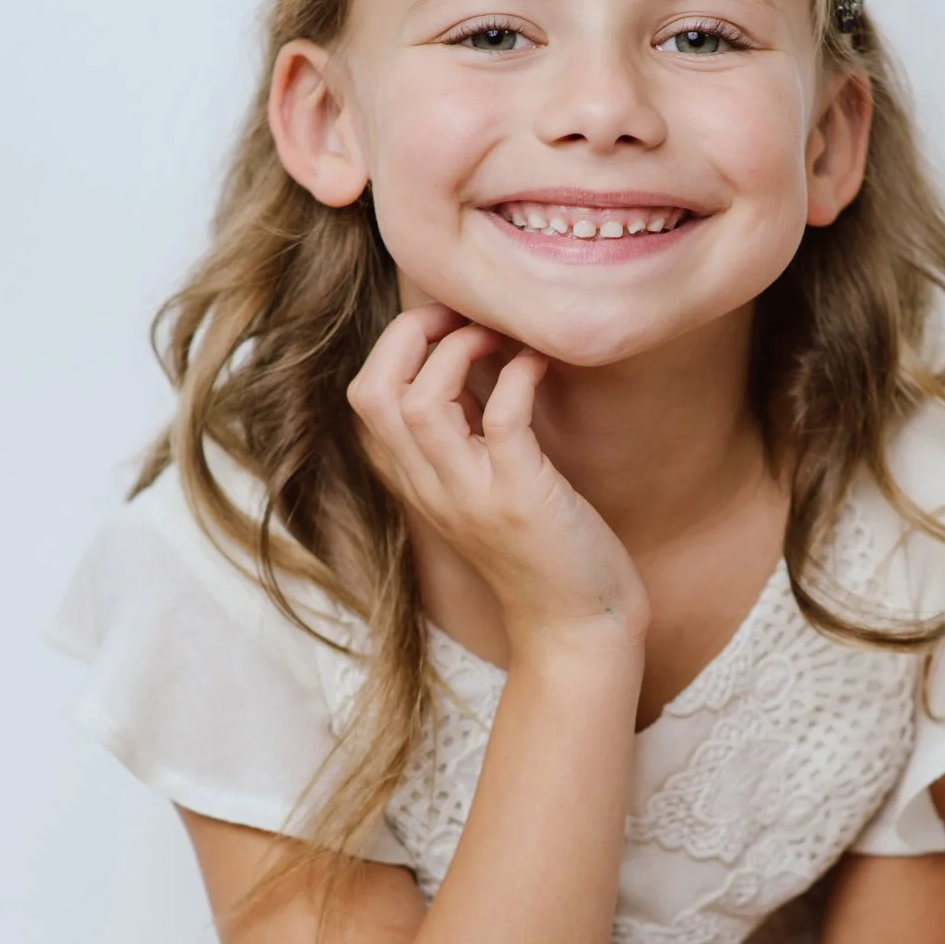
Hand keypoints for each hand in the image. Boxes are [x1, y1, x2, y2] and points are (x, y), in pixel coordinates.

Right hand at [346, 303, 649, 654]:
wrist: (579, 629)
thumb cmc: (544, 551)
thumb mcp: (486, 486)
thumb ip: (467, 432)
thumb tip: (474, 353)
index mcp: (418, 481)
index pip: (365, 398)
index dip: (396, 344)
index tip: (446, 323)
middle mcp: (431, 487)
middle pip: (372, 392)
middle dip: (409, 332)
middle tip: (462, 315)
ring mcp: (471, 495)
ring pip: (417, 403)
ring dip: (459, 349)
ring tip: (502, 334)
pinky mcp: (520, 499)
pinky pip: (501, 418)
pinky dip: (519, 375)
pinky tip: (540, 365)